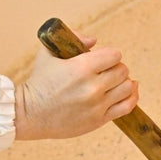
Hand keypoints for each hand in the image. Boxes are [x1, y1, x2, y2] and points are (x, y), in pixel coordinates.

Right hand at [14, 35, 138, 139]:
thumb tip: (94, 40)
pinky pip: (127, 106)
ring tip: (112, 81)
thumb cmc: (39, 81)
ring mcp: (97, 105)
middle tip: (105, 70)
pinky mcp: (99, 120)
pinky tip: (126, 91)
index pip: (114, 55)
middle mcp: (92, 87)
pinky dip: (131, 97)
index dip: (109, 54)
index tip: (102, 57)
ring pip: (127, 88)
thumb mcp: (48, 54)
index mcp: (81, 68)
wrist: (30, 113)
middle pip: (122, 70)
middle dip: (115, 67)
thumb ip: (72, 40)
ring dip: (122, 82)